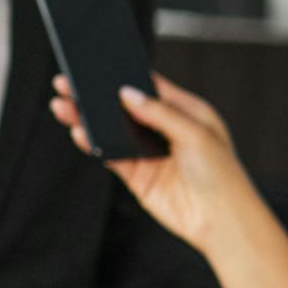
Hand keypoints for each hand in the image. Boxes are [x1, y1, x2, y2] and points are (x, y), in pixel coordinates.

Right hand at [49, 73, 266, 255]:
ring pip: (113, 131)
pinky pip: (111, 156)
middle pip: (126, 108)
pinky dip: (94, 146)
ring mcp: (150, 153)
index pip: (151, 87)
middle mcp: (166, 130)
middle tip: (71, 83)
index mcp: (186, 112)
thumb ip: (160, 113)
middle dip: (98, 96)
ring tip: (65, 107)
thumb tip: (128, 94)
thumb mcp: (195, 134)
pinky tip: (80, 134)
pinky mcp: (138, 176)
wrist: (221, 221)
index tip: (101, 65)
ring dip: (90, 120)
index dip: (126, 76)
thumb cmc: (222, 175)